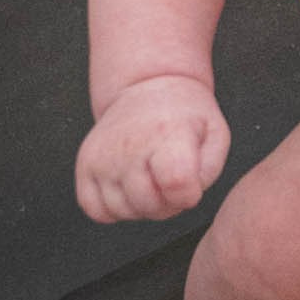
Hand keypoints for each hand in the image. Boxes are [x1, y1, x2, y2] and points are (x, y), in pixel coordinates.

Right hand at [76, 75, 228, 223]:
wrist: (148, 87)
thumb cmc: (184, 116)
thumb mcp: (215, 134)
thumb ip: (208, 171)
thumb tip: (184, 197)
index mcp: (167, 132)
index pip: (177, 184)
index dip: (189, 194)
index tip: (191, 182)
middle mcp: (130, 144)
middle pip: (150, 206)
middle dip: (168, 204)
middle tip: (171, 180)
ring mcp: (102, 156)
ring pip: (124, 212)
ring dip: (142, 207)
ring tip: (150, 178)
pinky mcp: (85, 166)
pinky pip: (97, 211)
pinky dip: (114, 208)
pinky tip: (128, 186)